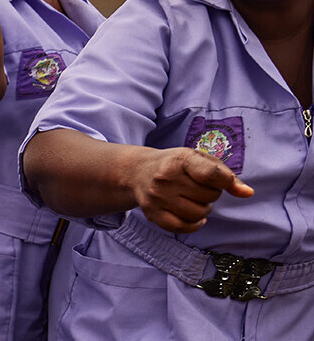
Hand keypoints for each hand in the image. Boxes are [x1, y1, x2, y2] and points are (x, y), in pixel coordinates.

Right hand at [130, 147, 253, 233]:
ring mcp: (157, 197)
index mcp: (181, 159)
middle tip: (199, 188)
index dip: (225, 181)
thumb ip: (227, 176)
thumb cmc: (177, 165)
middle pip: (209, 197)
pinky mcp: (152, 213)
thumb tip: (248, 193)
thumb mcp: (201, 160)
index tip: (225, 182)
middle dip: (211, 194)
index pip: (212, 175)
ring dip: (202, 210)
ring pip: (198, 214)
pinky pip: (182, 227)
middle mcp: (166, 178)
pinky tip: (194, 218)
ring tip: (193, 200)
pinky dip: (193, 225)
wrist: (139, 171)